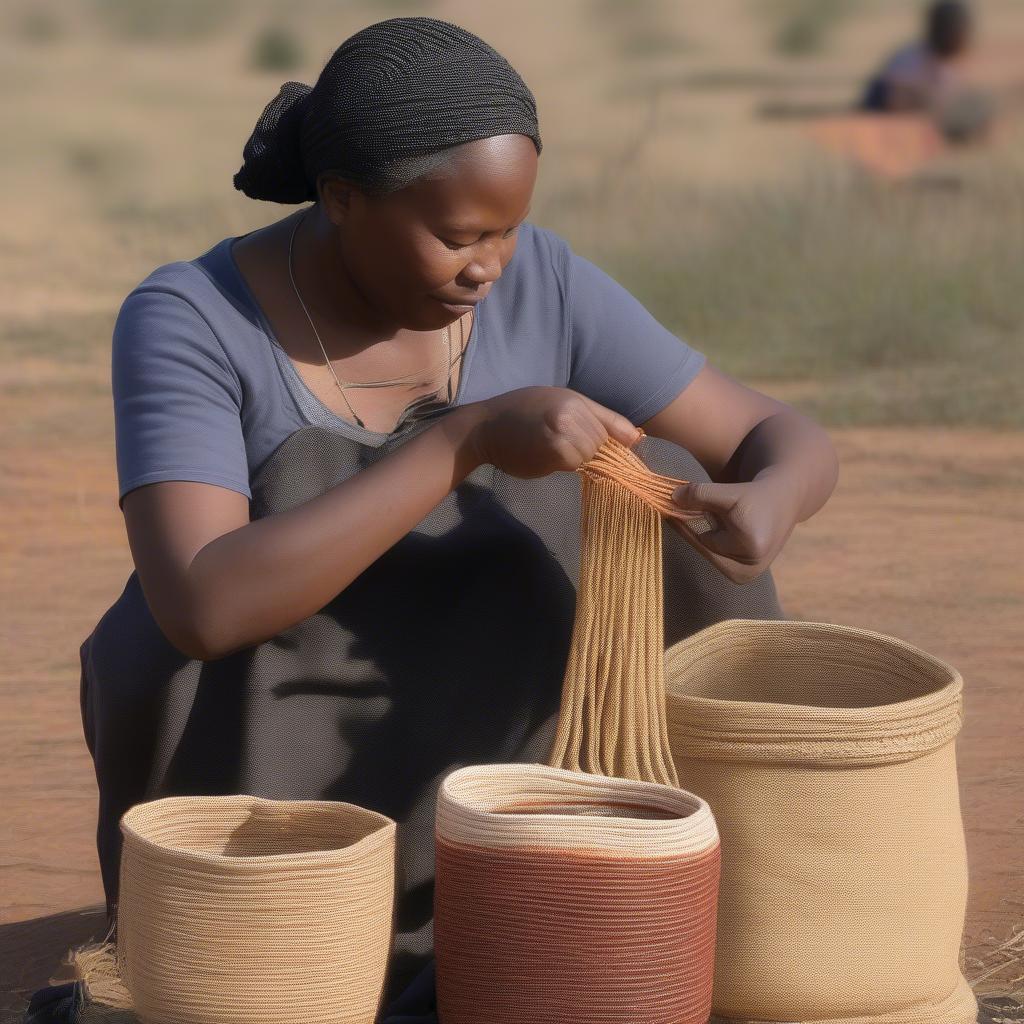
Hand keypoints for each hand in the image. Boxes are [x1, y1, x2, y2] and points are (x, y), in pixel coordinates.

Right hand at [468, 387, 640, 478]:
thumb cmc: (523, 411)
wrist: (485, 426)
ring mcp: (561, 435)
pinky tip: (544, 455)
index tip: (614, 451)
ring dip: (575, 459)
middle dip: (589, 449)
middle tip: (561, 442)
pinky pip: (572, 465)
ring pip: (589, 457)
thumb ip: (599, 419)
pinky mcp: (551, 454)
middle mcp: (571, 414)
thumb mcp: (562, 402)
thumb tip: (637, 440)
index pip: (615, 426)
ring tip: (551, 447)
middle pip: (602, 444)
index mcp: (576, 400)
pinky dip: (563, 465)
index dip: (616, 442)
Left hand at [667, 468, 801, 583]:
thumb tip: (671, 498)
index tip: (666, 512)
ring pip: (711, 553)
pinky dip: (712, 542)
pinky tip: (715, 527)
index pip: (703, 539)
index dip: (683, 524)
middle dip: (693, 530)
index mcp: (750, 547)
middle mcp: (750, 568)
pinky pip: (718, 558)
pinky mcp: (745, 576)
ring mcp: (748, 576)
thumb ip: (700, 494)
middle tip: (680, 511)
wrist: (783, 503)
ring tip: (715, 518)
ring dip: (705, 535)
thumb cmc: (755, 495)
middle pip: (706, 548)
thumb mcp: (728, 492)